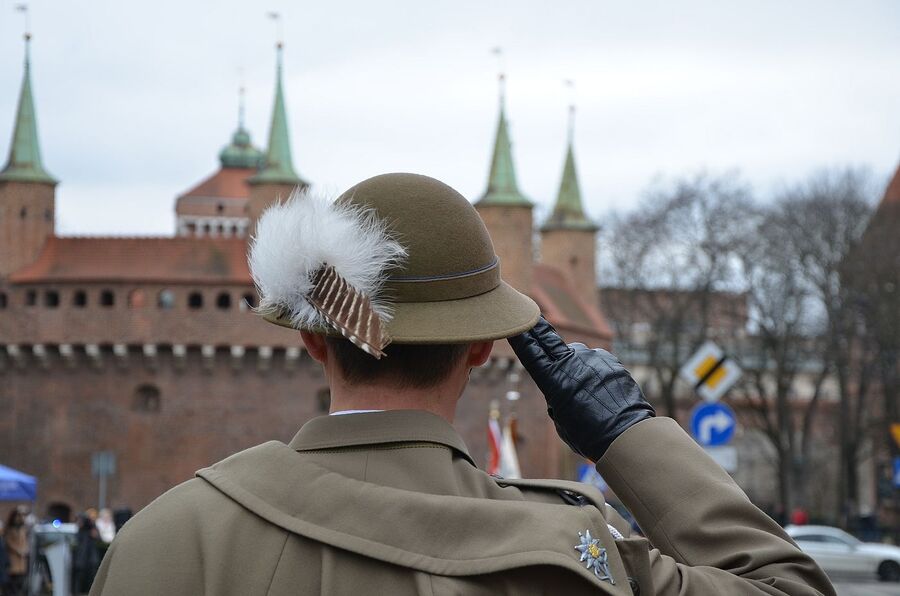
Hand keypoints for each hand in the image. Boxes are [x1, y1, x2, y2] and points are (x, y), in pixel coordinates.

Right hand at [508, 316, 654, 460]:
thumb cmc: (588, 435)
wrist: (625, 434)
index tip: (514, 326)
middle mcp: (571, 362)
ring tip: (587, 391)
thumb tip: (563, 386)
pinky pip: (596, 362)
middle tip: (532, 317)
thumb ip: (557, 397)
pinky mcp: (611, 360)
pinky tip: (602, 390)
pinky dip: (595, 371)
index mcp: (553, 379)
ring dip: (576, 365)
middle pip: (549, 339)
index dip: (521, 338)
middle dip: (538, 328)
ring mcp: (592, 358)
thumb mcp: (561, 420)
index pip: (531, 352)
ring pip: (577, 355)